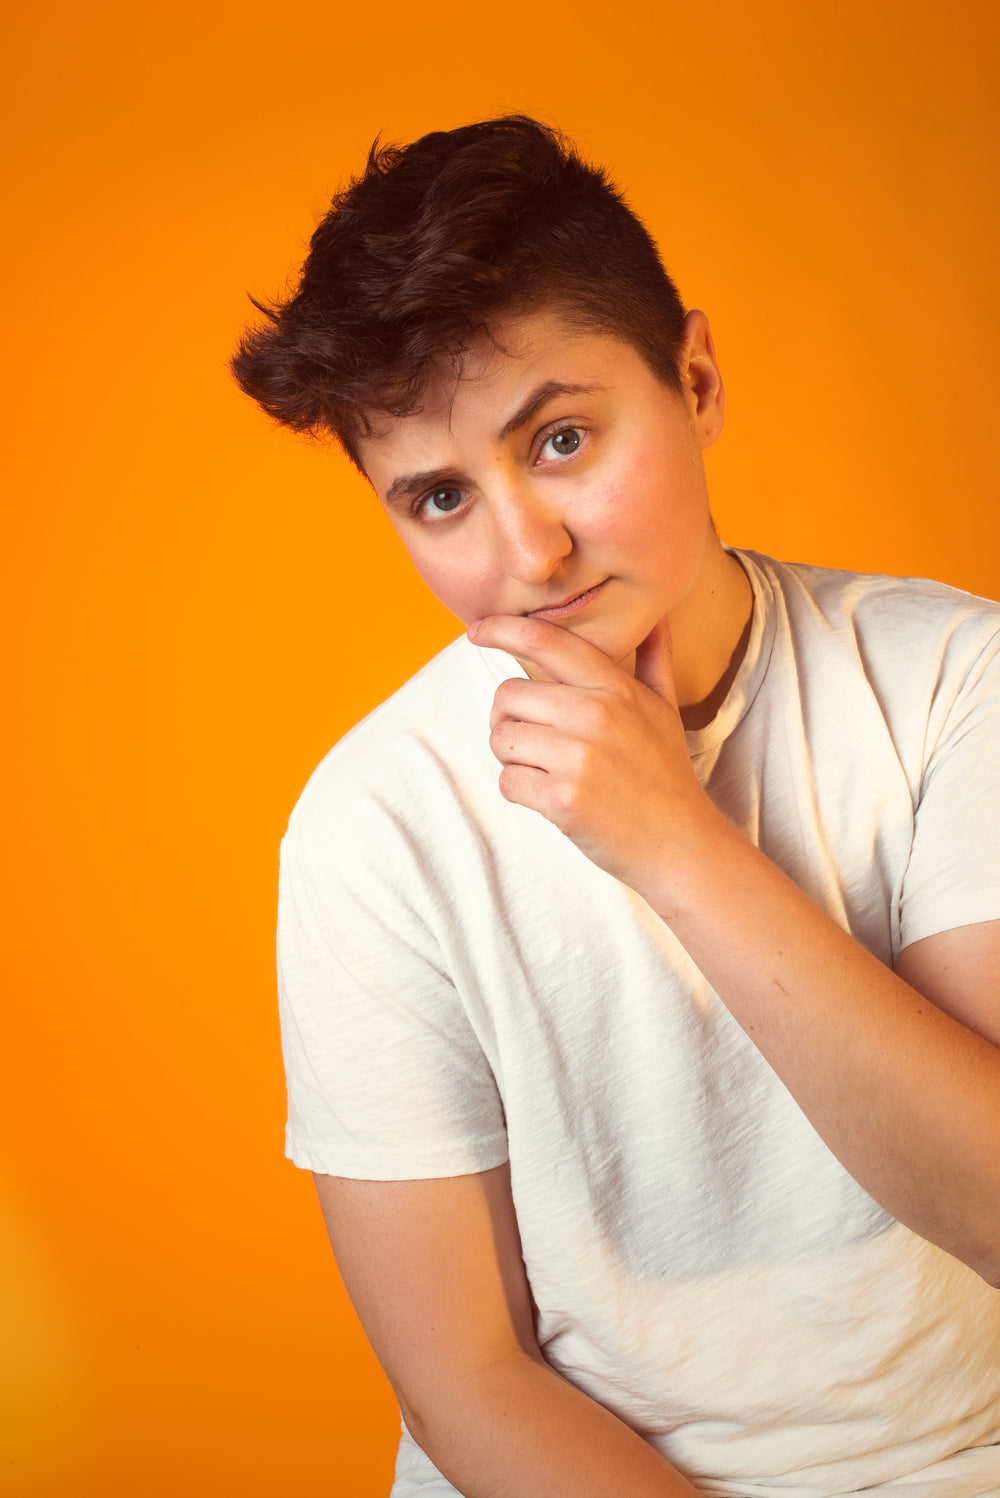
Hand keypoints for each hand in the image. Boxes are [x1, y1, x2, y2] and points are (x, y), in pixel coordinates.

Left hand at [468, 613, 718, 904]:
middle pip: (507, 696)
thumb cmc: (666, 775)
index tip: (477, 630)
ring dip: (513, 759)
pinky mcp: (563, 799)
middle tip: (536, 742)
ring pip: (500, 740)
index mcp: (615, 688)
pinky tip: (552, 797)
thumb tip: (657, 616)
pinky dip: (520, 791)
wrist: (680, 844)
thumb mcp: (665, 708)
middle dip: (509, 720)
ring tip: (549, 771)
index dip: (504, 628)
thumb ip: (654, 658)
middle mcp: (596, 715)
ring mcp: (579, 757)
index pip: (547, 642)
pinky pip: (507, 782)